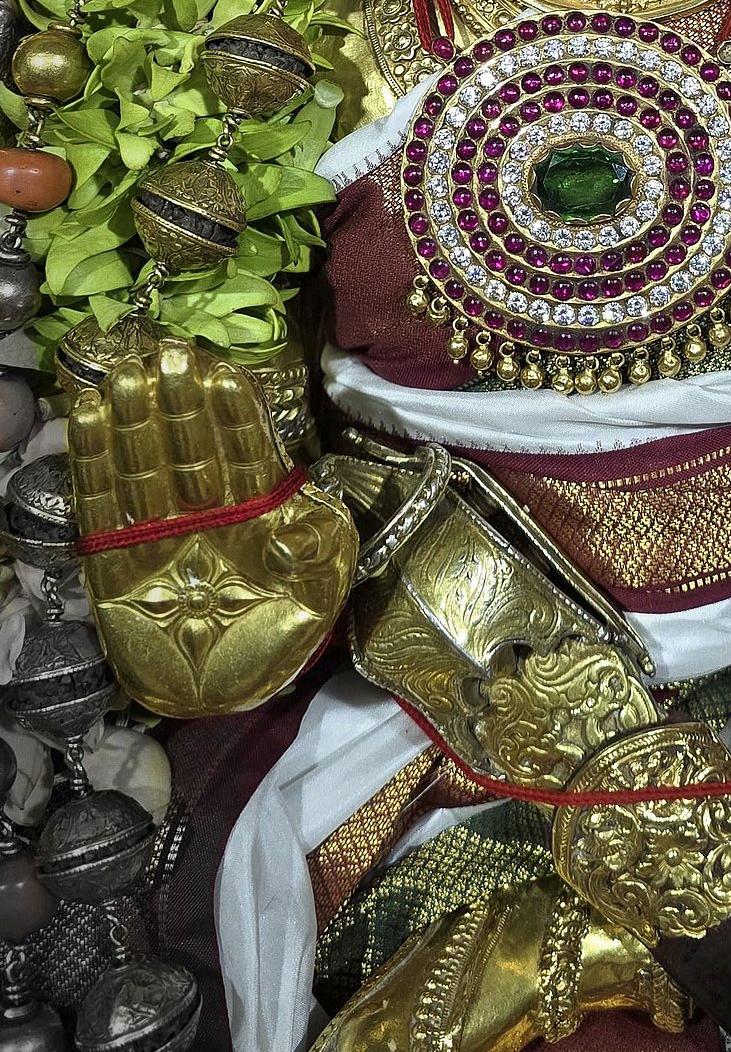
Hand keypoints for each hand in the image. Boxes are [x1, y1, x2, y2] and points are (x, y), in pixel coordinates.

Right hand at [69, 340, 357, 717]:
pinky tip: (89, 416)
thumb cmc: (283, 635)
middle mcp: (207, 512)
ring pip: (146, 464)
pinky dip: (94, 460)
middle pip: (191, 446)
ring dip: (136, 419)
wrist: (227, 697)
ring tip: (127, 373)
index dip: (232, 410)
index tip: (220, 369)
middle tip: (166, 354)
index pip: (244, 448)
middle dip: (180, 401)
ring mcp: (160, 532)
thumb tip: (298, 511)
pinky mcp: (117, 560)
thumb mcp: (321, 586)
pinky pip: (103, 503)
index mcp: (260, 509)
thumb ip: (314, 543)